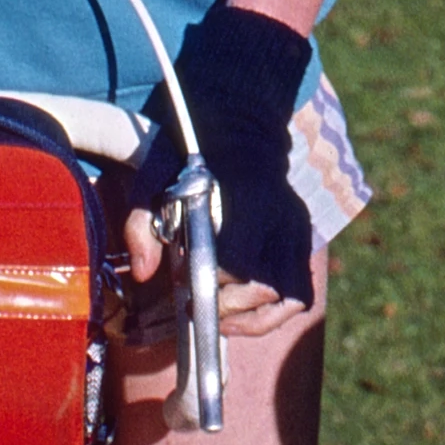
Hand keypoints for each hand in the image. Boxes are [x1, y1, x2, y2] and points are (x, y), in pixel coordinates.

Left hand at [126, 5, 317, 307]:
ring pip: (290, 297)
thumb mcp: (154, 178)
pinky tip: (242, 313)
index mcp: (245, 198)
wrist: (237, 126)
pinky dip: (273, 312)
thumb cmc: (189, 156)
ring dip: (254, 318)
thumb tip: (145, 272)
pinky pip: (300, 292)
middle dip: (228, 309)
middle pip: (267, 288)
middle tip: (196, 309)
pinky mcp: (303, 236)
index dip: (213, 288)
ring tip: (221, 318)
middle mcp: (279, 215)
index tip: (185, 291)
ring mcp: (296, 227)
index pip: (240, 263)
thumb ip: (141, 223)